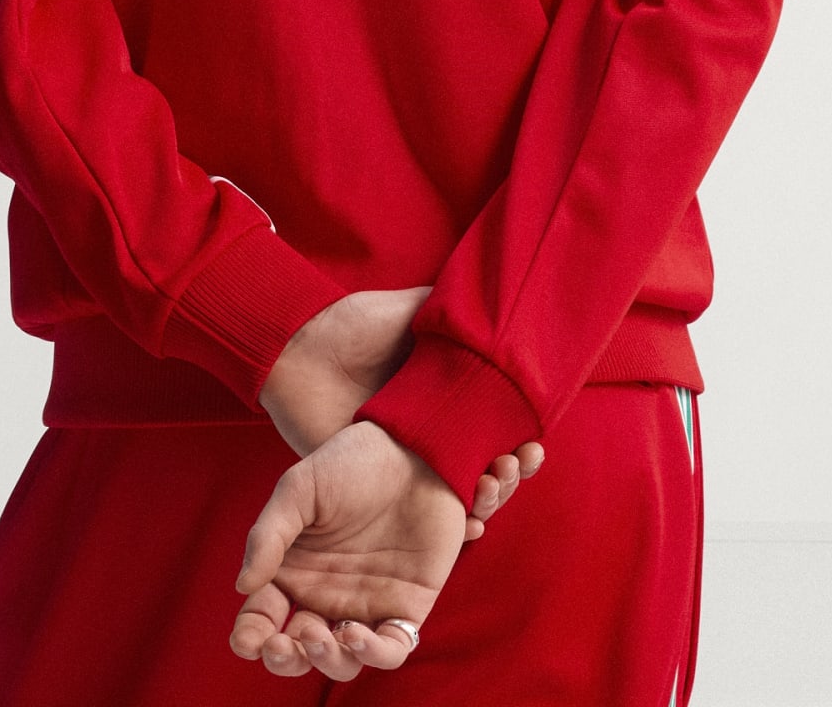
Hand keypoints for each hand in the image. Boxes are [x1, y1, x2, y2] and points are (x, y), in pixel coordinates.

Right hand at [229, 420, 464, 680]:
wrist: (411, 446)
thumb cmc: (350, 463)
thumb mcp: (299, 488)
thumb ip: (269, 534)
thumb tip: (243, 585)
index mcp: (293, 571)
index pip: (263, 619)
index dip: (250, 637)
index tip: (247, 639)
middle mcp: (326, 596)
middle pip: (299, 650)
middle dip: (285, 659)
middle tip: (282, 644)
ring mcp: (366, 605)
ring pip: (341, 661)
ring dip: (325, 661)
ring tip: (318, 635)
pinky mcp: (407, 607)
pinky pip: (390, 650)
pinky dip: (372, 655)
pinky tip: (355, 634)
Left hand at [260, 288, 544, 539]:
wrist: (299, 350)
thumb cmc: (352, 327)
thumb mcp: (407, 311)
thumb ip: (445, 310)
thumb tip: (494, 305)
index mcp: (442, 398)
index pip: (493, 430)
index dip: (518, 443)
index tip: (531, 445)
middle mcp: (429, 434)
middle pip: (484, 467)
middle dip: (509, 476)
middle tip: (512, 466)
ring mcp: (403, 462)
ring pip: (460, 495)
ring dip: (487, 501)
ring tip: (489, 489)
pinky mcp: (373, 485)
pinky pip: (419, 518)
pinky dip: (452, 527)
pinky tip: (469, 526)